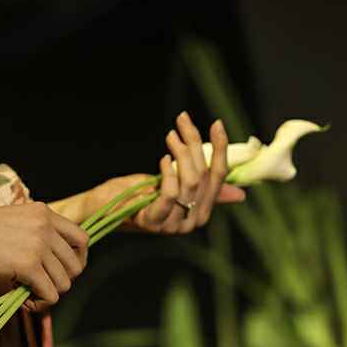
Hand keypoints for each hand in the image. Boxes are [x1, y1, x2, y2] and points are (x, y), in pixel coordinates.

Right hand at [0, 202, 89, 312]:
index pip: (82, 239)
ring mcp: (38, 244)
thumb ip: (37, 238)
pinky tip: (22, 300)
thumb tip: (58, 272)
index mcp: (44, 212)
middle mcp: (46, 225)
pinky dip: (39, 304)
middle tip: (41, 286)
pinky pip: (51, 295)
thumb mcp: (13, 224)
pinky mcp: (28, 264)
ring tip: (27, 293)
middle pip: (76, 266)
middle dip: (62, 281)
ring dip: (48, 294)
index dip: (77, 260)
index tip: (62, 272)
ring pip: (65, 283)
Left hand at [89, 112, 245, 233]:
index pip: (219, 177)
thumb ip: (202, 187)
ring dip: (180, 152)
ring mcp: (173, 225)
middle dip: (194, 143)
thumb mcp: (175, 187)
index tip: (216, 124)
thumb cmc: (140, 195)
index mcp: (202, 213)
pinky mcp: (153, 223)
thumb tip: (240, 194)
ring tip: (170, 136)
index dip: (220, 149)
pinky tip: (163, 160)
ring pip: (189, 181)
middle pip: (203, 175)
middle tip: (182, 121)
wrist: (105, 208)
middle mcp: (191, 222)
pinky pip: (170, 195)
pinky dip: (168, 173)